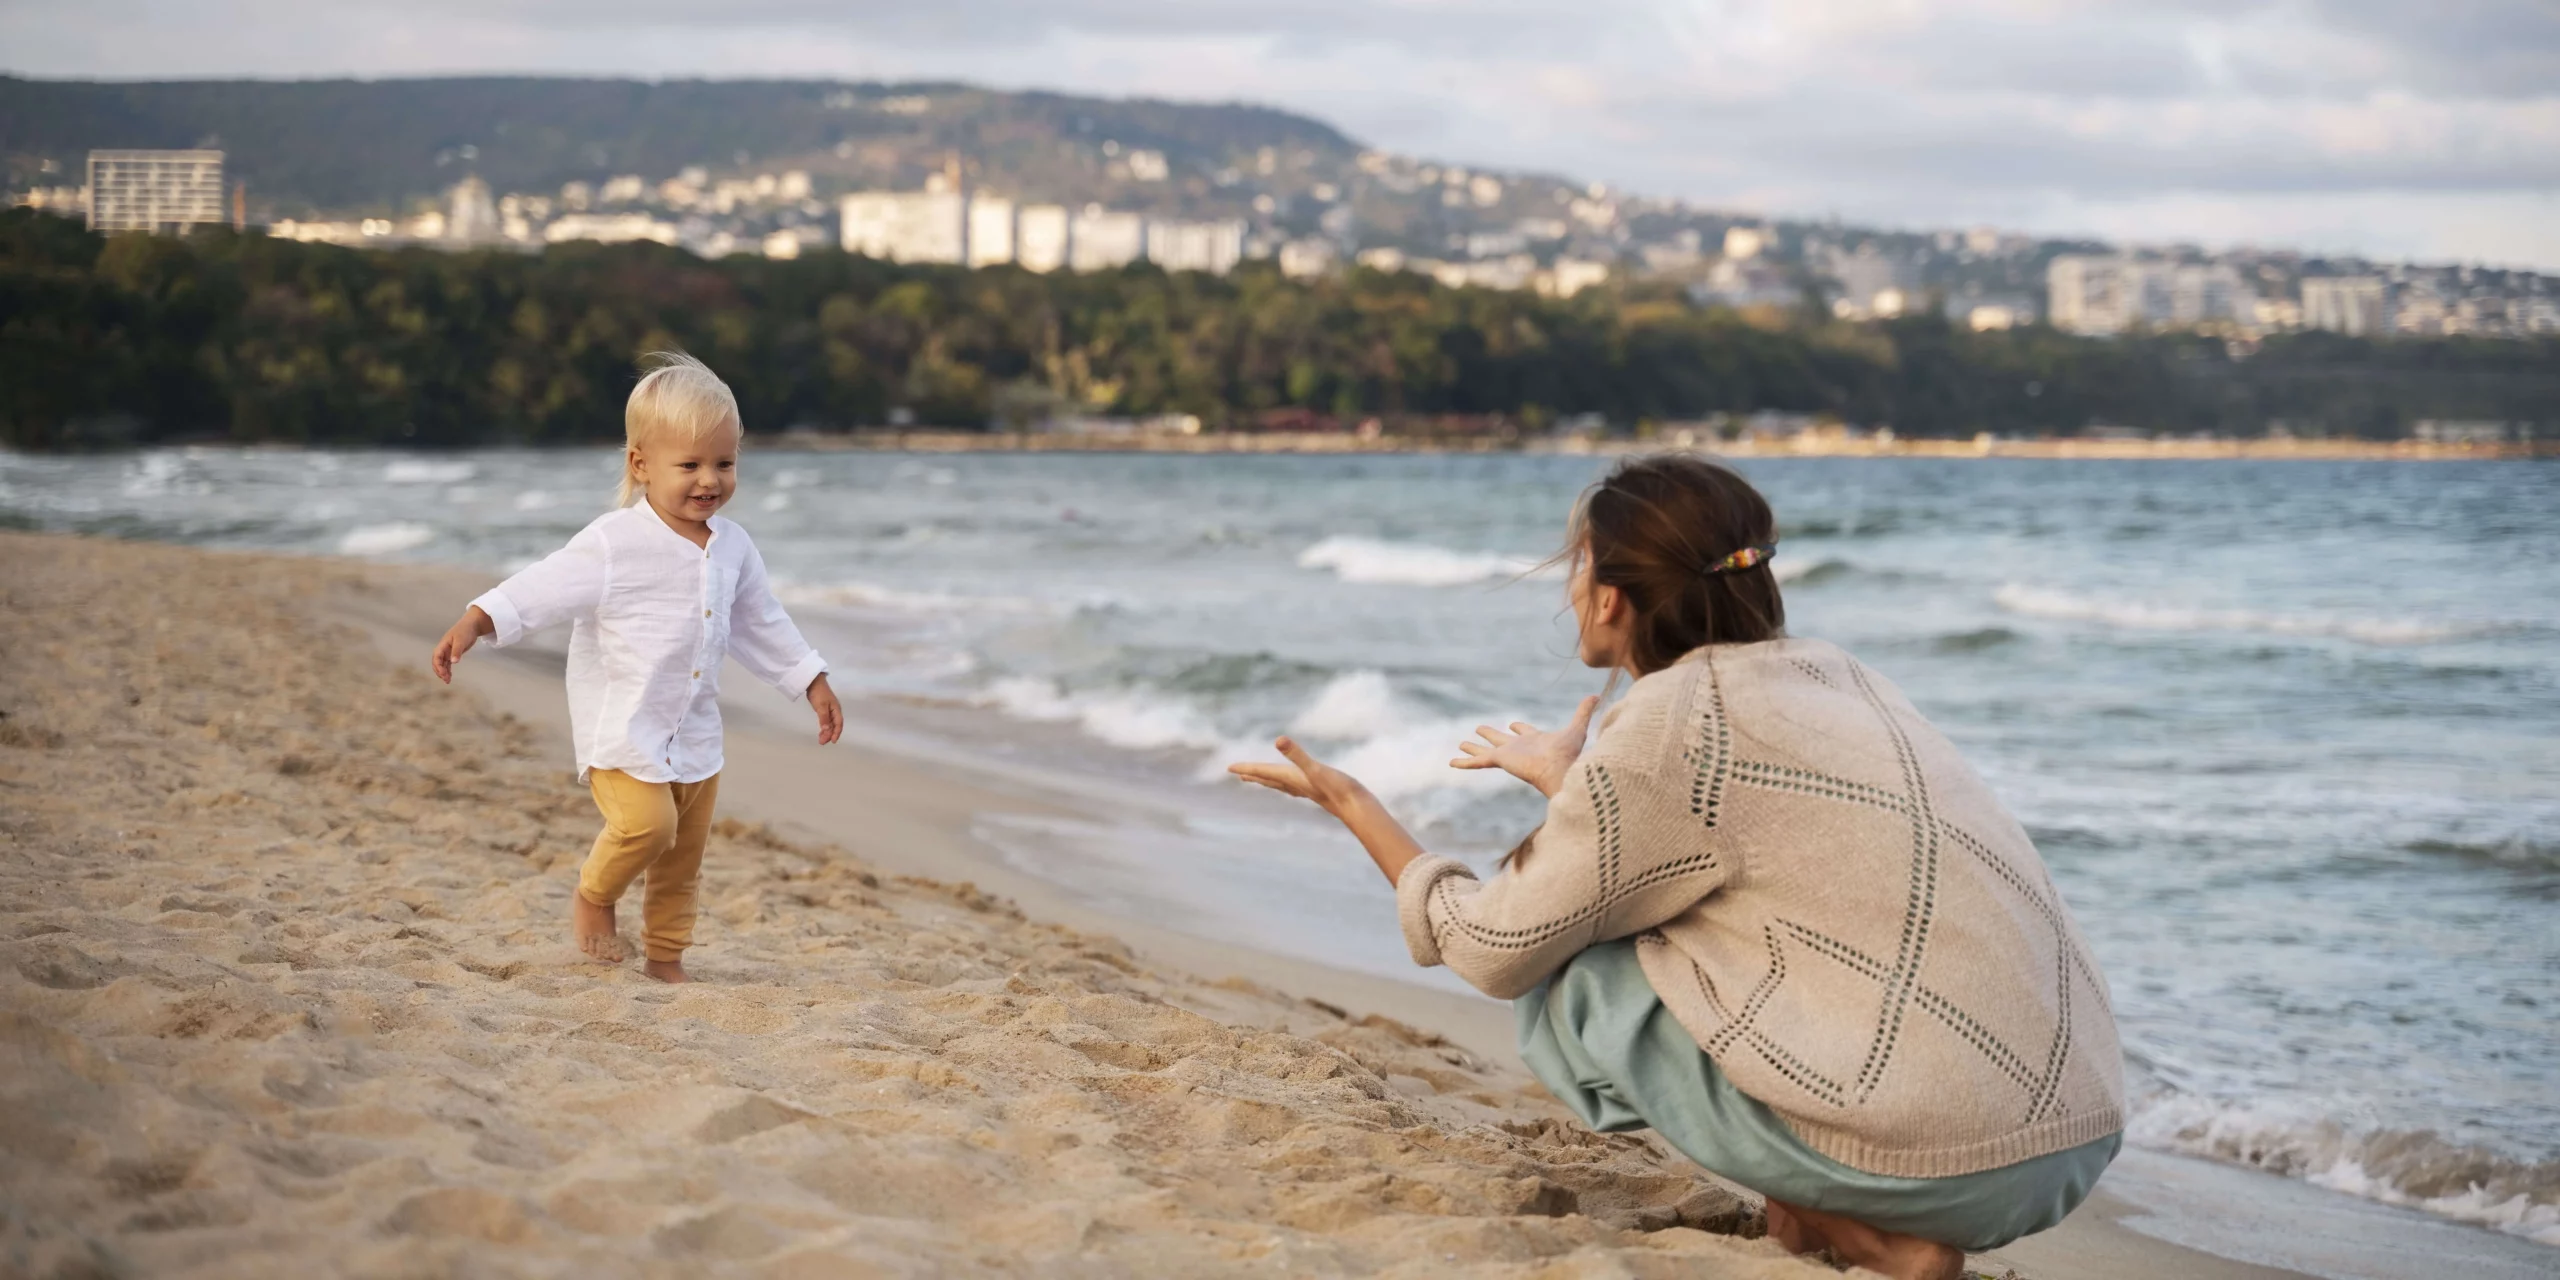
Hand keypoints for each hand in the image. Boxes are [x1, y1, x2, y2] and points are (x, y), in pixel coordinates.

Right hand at [431, 607, 492, 683]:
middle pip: (437, 662)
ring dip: (443, 672)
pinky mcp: (453, 653)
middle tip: (446, 679)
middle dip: (439, 671)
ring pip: (442, 663)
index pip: (436, 657)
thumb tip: (453, 662)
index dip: (438, 666)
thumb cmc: (465, 631)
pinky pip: (448, 663)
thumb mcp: (461, 640)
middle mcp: (443, 648)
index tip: (444, 674)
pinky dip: (448, 669)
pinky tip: (450, 676)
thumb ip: (457, 651)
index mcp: (443, 645)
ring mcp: (447, 651)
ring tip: (447, 681)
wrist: (472, 625)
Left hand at [808, 674, 842, 745]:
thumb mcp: (821, 706)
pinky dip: (824, 727)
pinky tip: (821, 731)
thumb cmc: (819, 693)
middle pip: (834, 725)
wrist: (814, 682)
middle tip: (822, 742)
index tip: (833, 741)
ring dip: (826, 732)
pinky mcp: (824, 709)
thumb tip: (827, 730)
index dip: (837, 733)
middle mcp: (834, 711)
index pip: (838, 723)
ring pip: (830, 724)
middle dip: (830, 734)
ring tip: (820, 740)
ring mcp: (829, 710)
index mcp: (836, 710)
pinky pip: (826, 721)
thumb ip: (824, 718)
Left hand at [1227, 736, 1375, 819]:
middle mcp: (1297, 785)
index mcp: (1292, 778)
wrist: (1358, 808)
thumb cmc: (1338, 789)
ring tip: (1259, 778)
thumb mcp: (1315, 768)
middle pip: (1269, 779)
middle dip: (1253, 775)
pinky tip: (1293, 784)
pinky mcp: (1320, 789)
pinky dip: (1289, 782)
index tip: (1230, 767)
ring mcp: (1308, 789)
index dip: (1247, 768)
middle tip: (1237, 773)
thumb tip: (1278, 740)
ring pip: (1282, 784)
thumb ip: (1297, 755)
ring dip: (1268, 779)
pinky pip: (1297, 785)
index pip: (1264, 772)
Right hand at [1451, 695, 1599, 797]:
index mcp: (1535, 741)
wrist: (1561, 771)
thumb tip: (1597, 695)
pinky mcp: (1500, 761)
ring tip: (1461, 743)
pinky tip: (1452, 762)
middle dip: (1491, 734)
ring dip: (1473, 747)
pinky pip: (1478, 761)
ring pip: (1486, 750)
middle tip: (1479, 729)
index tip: (1513, 723)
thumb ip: (1584, 712)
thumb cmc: (1569, 753)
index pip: (1524, 732)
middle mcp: (1520, 749)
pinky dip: (1465, 762)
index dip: (1520, 728)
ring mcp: (1508, 756)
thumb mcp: (1577, 728)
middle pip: (1501, 739)